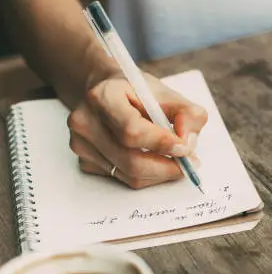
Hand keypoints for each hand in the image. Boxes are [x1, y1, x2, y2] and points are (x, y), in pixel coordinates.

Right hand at [67, 72, 207, 188]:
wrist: (109, 94)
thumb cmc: (140, 94)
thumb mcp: (169, 95)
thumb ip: (188, 115)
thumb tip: (187, 144)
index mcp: (104, 96)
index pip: (132, 130)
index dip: (162, 143)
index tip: (184, 148)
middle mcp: (85, 121)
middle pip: (131, 160)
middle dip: (166, 167)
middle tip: (188, 164)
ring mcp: (81, 144)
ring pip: (129, 175)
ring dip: (159, 173)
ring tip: (175, 160)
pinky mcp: (85, 161)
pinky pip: (122, 179)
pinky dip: (146, 175)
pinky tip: (152, 159)